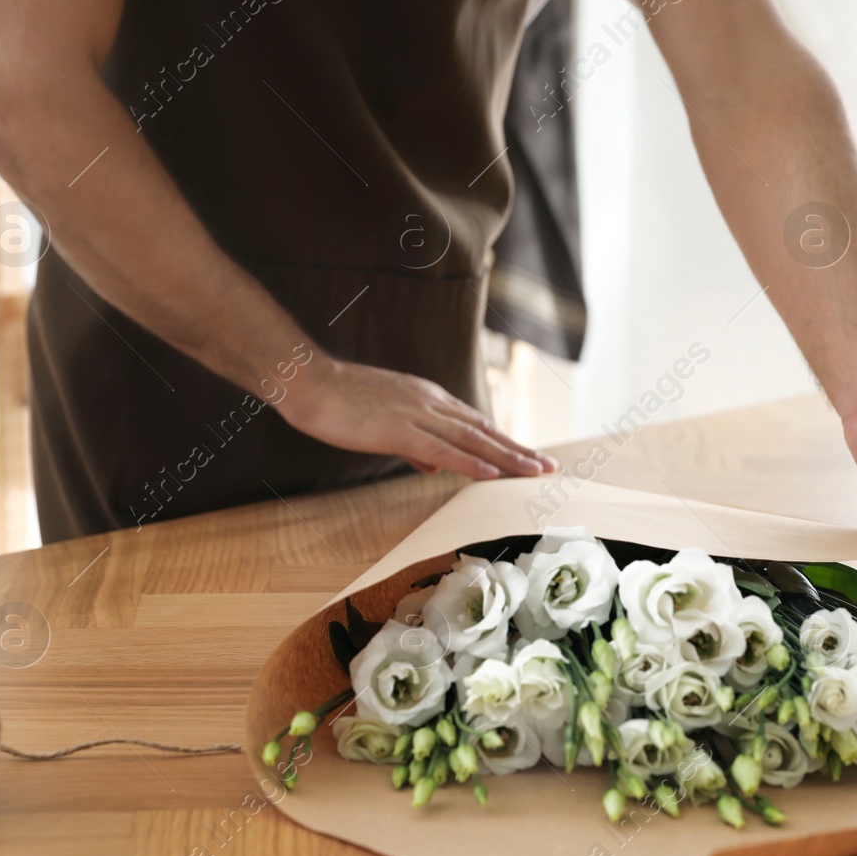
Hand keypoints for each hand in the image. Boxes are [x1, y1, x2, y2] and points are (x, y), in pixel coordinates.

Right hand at [279, 357, 555, 480]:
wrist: (309, 381)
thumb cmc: (340, 402)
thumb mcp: (384, 421)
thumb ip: (412, 442)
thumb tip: (432, 464)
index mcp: (428, 398)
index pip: (475, 424)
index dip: (504, 441)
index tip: (528, 456)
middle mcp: (431, 402)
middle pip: (484, 430)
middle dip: (518, 450)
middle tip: (548, 467)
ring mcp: (417, 413)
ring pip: (472, 438)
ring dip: (507, 456)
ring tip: (534, 472)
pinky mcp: (399, 428)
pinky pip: (441, 448)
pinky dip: (470, 461)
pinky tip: (491, 473)